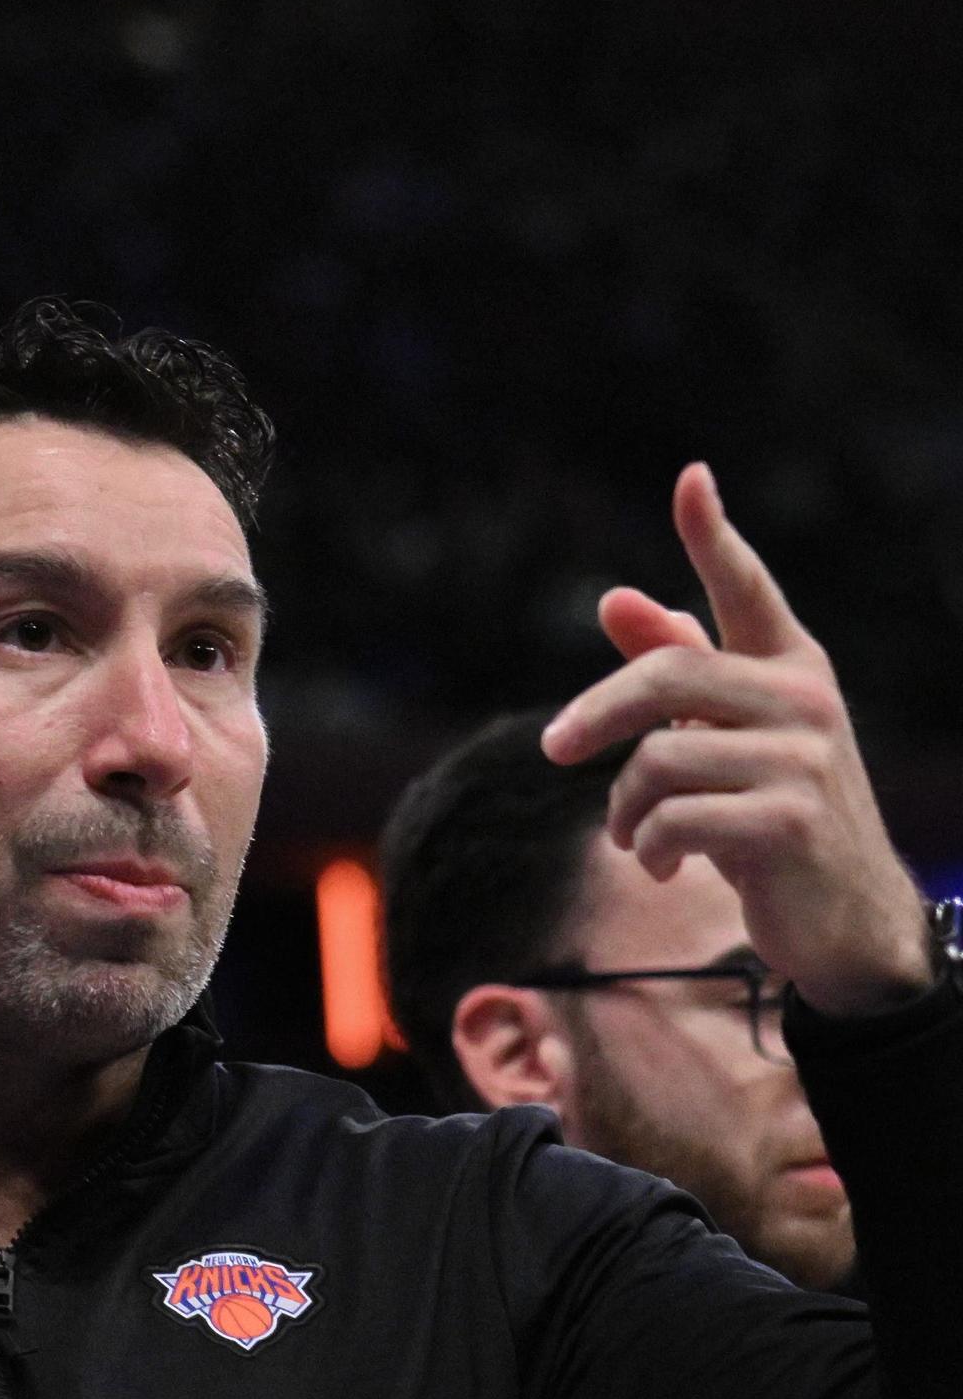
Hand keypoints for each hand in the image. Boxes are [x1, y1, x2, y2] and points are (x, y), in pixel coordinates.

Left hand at [541, 463, 937, 1017]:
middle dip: (594, 716)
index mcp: (791, 668)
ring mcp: (804, 761)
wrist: (845, 921)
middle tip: (553, 750)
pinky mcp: (790, 822)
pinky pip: (672, 818)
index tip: (691, 477)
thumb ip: (676, 670)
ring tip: (639, 837)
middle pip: (665, 675)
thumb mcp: (724, 740)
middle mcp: (806, 701)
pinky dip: (648, 847)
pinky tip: (664, 866)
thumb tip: (616, 596)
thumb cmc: (773, 816)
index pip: (746, 588)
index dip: (712, 533)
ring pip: (657, 759)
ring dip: (625, 809)